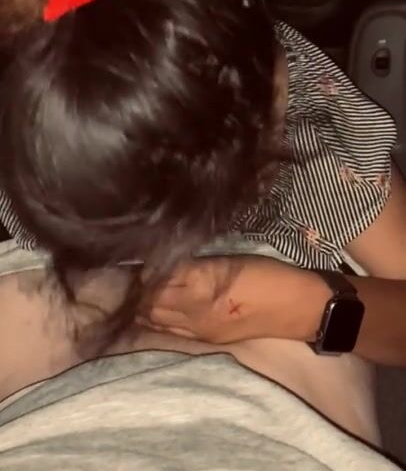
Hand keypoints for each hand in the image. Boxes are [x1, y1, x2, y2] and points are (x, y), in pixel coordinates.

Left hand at [138, 255, 327, 343]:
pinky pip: (172, 331)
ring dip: (145, 304)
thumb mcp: (230, 261)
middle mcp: (196, 313)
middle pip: (150, 303)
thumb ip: (194, 264)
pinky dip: (159, 318)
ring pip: (156, 320)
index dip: (144, 268)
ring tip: (139, 289)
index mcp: (202, 286)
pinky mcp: (208, 340)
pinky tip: (155, 308)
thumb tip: (163, 261)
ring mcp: (201, 331)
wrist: (299, 308)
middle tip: (133, 271)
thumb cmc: (268, 275)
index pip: (157, 279)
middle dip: (138, 288)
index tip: (135, 255)